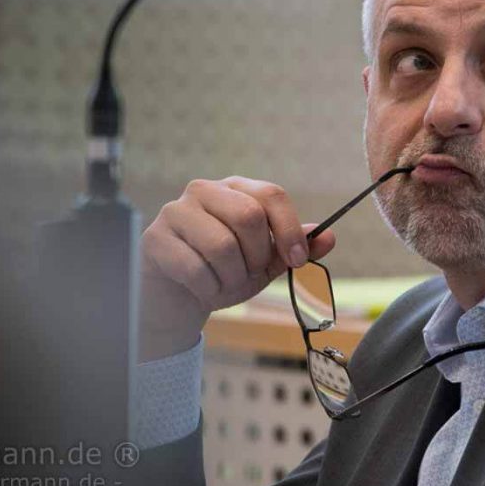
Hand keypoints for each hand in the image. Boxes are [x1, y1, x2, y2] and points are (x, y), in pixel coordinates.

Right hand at [138, 177, 335, 360]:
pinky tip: (203, 289)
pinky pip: (194, 269)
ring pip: (222, 246)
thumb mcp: (265, 261)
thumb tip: (329, 237)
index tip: (297, 260)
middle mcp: (204, 190)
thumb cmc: (224, 270)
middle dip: (257, 256)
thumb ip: (295, 248)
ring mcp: (176, 211)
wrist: (177, 296)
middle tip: (251, 274)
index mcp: (236, 189)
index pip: (272, 194)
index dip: (289, 229)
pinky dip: (208, 289)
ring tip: (225, 283)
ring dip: (232, 278)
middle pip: (248, 216)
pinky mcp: (155, 238)